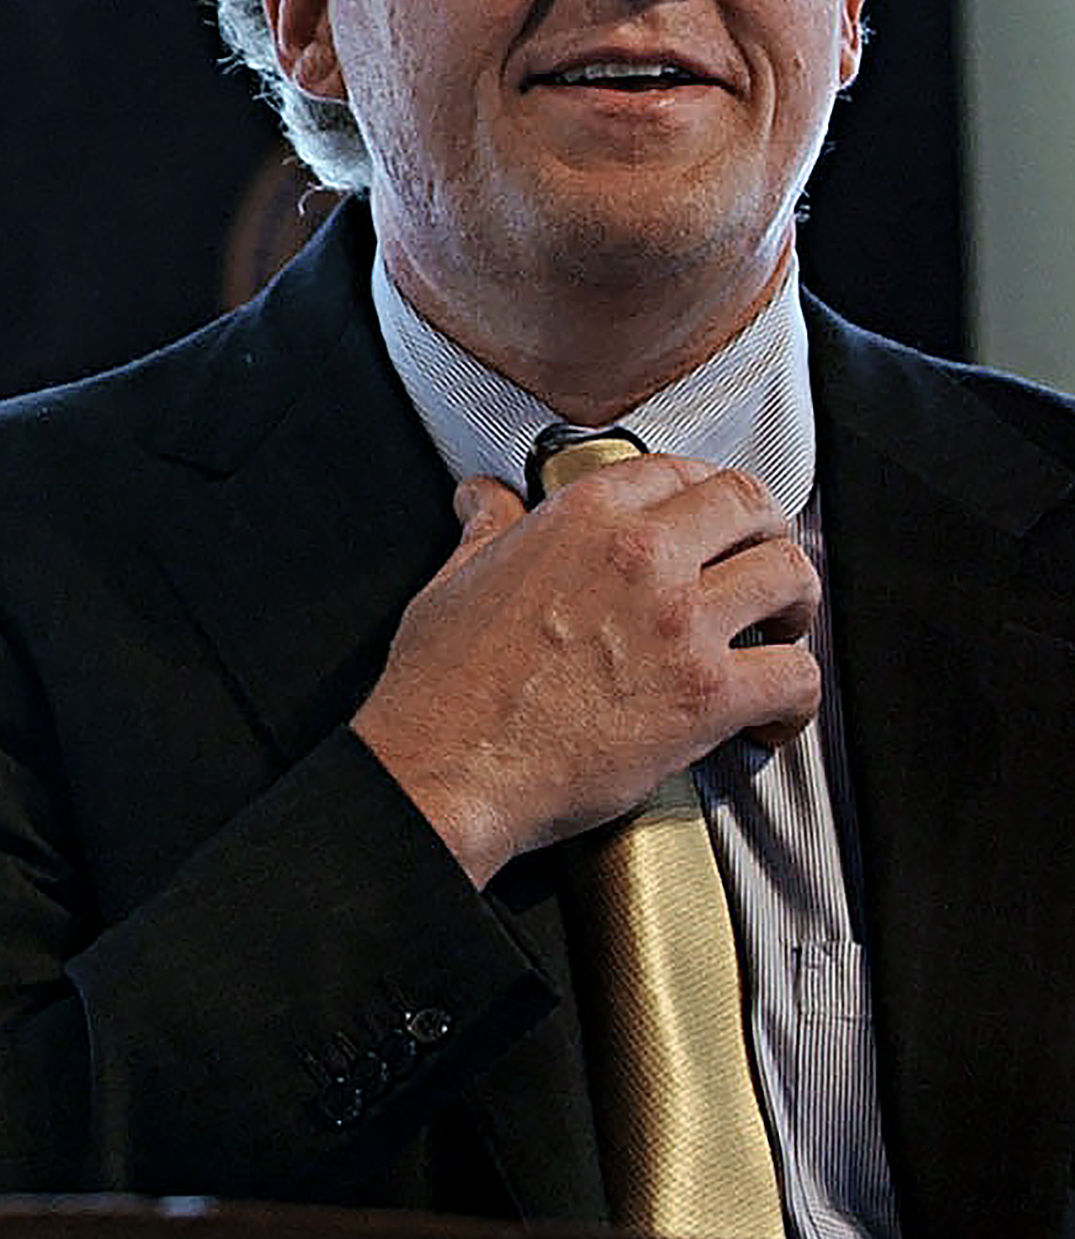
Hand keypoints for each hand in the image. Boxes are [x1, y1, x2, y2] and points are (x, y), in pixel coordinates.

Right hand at [352, 454, 819, 886]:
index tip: (709, 518)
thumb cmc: (442, 688)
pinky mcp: (706, 695)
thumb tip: (484, 500)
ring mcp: (680, 622)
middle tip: (762, 560)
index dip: (704, 491)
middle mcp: (641, 555)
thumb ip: (487, 532)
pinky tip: (771, 714)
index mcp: (581, 518)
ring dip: (795, 604)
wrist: (446, 768)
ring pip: (790, 576)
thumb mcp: (451, 583)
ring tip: (779, 631)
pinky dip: (796, 699)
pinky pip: (796, 677)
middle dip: (769, 530)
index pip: (678, 469)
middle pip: (750, 503)